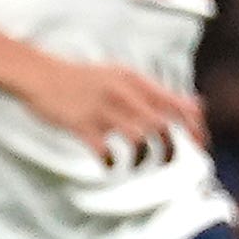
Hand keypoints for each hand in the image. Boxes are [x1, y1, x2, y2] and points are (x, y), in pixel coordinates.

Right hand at [9, 51, 202, 168]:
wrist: (40, 74)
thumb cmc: (84, 78)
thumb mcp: (124, 77)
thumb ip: (157, 92)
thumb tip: (196, 106)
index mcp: (136, 81)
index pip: (176, 105)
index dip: (193, 128)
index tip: (199, 144)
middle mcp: (123, 94)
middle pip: (161, 125)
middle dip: (171, 148)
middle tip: (170, 160)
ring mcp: (102, 110)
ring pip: (137, 138)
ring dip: (144, 157)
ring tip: (141, 164)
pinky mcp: (81, 124)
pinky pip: (104, 150)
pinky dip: (112, 162)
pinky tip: (110, 165)